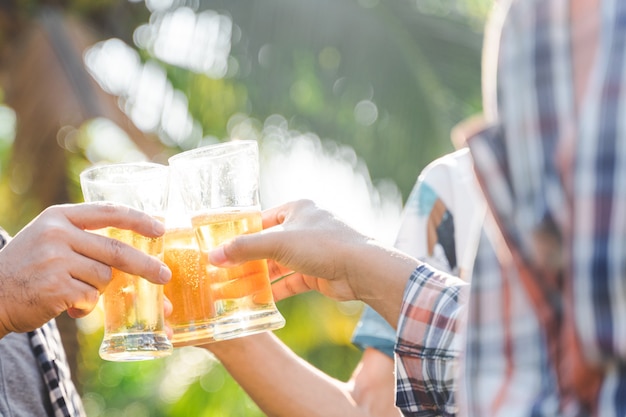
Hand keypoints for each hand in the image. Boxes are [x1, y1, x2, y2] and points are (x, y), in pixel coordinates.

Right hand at [0, 203, 171, 336]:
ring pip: (105, 277)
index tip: (160, 229)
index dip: (139, 219)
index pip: (108, 211)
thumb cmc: (27, 269)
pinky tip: (66, 305)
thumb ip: (84, 237)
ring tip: (73, 291)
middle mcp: (58, 233)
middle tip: (165, 276)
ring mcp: (56, 260)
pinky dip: (85, 306)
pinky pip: (91, 298)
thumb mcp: (49, 239)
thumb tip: (136, 252)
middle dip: (146, 266)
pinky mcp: (56, 287)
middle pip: (117, 250)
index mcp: (59, 216)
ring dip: (97, 290)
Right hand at [209, 200, 416, 324]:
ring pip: (278, 266)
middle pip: (267, 245)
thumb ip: (245, 249)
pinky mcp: (317, 273)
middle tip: (221, 273)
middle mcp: (304, 228)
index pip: (260, 220)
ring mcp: (312, 252)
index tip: (219, 248)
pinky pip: (290, 282)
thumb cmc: (323, 245)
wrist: (362, 269)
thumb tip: (212, 257)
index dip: (240, 234)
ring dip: (258, 278)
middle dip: (246, 261)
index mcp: (297, 209)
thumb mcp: (278, 243)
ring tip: (233, 290)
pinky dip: (275, 291)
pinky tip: (257, 301)